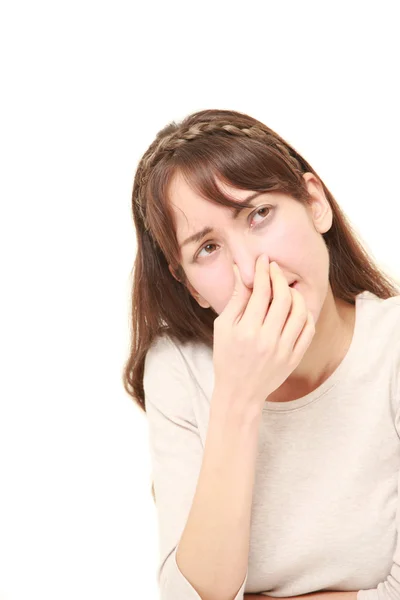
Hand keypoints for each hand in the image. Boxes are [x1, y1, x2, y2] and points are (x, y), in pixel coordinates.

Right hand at [212, 255, 314, 414]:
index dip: (263, 272)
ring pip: (300, 312)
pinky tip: (296, 308)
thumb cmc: (226, 357)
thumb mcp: (223, 327)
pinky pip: (308, 330)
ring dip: (295, 295)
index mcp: (247, 331)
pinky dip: (305, 314)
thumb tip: (242, 271)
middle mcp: (267, 340)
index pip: (261, 292)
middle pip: (283, 298)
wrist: (240, 392)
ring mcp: (284, 350)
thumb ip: (236, 299)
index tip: (263, 260)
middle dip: (279, 278)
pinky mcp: (294, 357)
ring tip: (286, 288)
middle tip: (274, 269)